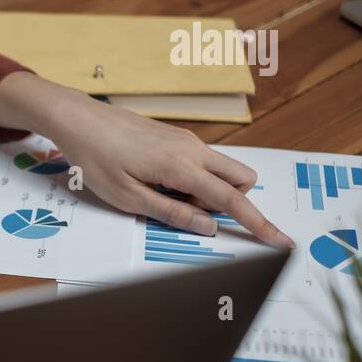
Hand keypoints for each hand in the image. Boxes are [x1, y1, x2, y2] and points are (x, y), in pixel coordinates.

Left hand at [0, 72, 293, 247]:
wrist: (80, 120)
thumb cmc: (97, 160)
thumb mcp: (129, 198)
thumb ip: (172, 213)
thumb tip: (209, 227)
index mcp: (183, 167)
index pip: (232, 201)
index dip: (258, 224)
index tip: (281, 242)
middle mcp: (193, 149)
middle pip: (241, 180)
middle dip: (230, 201)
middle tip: (184, 208)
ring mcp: (187, 140)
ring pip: (222, 170)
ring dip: (207, 191)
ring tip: (162, 194)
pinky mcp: (177, 137)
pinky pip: (202, 162)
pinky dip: (192, 179)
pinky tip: (157, 180)